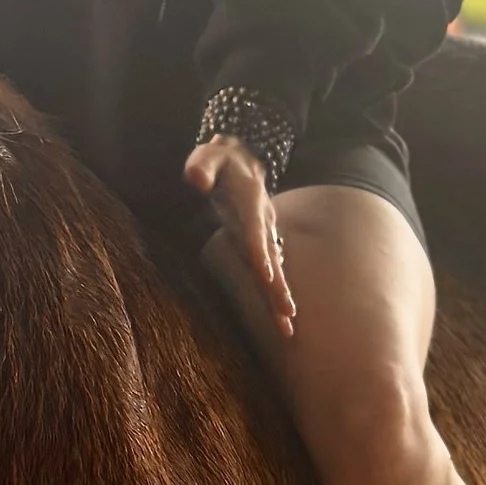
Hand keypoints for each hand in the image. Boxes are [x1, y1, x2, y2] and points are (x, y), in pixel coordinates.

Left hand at [183, 135, 294, 336]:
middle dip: (278, 287)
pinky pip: (268, 273)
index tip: (267, 276)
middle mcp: (262, 223)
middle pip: (271, 259)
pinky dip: (273, 295)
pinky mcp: (259, 247)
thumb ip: (202, 165)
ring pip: (273, 271)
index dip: (260, 252)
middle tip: (287, 314)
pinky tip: (280, 317)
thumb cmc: (220, 162)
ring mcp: (263, 236)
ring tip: (287, 328)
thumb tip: (197, 179)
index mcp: (251, 203)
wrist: (243, 163)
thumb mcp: (208, 156)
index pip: (254, 231)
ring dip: (279, 299)